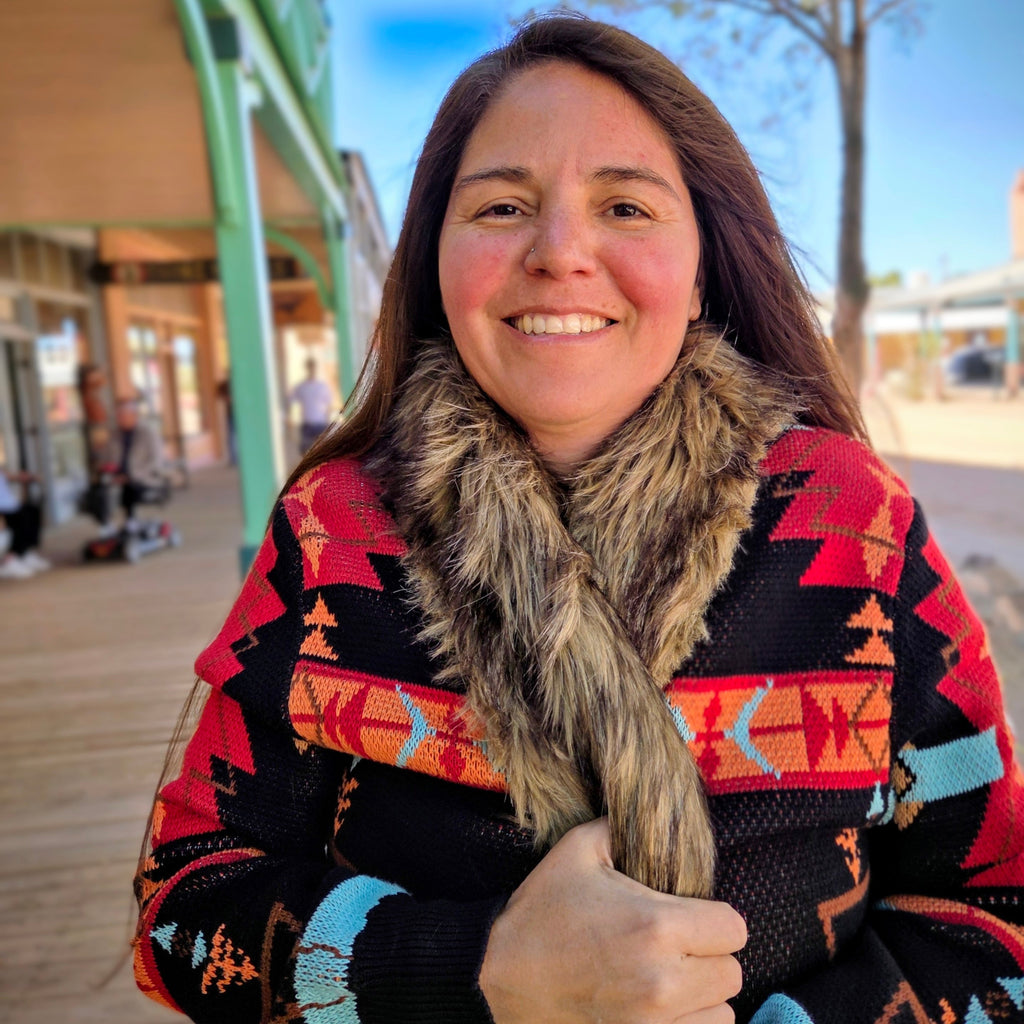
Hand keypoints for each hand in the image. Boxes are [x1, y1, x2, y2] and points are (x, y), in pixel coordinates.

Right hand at [479, 818, 745, 1023]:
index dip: (717, 917)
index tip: (693, 914)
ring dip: (704, 996)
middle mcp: (664, 982)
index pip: (735, 928)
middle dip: (712, 956)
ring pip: (722, 1015)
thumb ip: (622, 826)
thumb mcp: (578, 850)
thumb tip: (650, 811)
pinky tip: (661, 1006)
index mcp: (657, 927)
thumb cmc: (541, 911)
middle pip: (733, 974)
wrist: (498, 976)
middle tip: (680, 945)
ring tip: (672, 978)